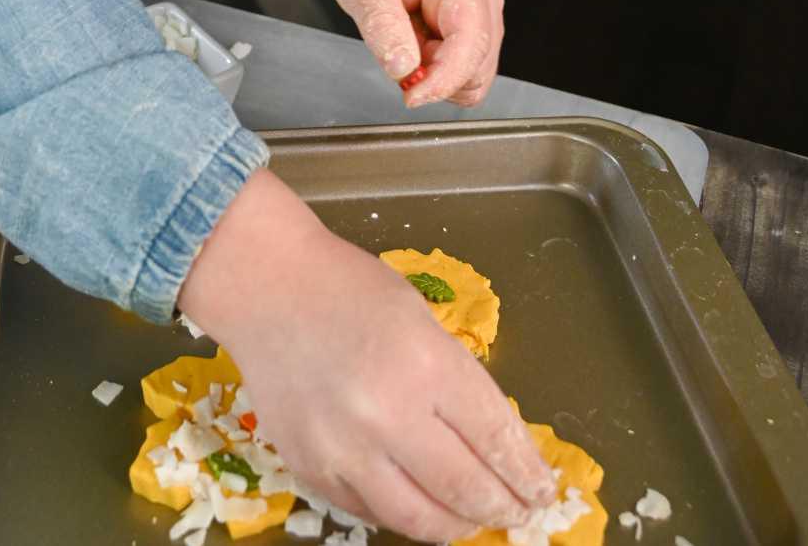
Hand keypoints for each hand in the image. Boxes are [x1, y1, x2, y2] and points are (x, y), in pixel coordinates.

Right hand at [179, 171, 556, 539]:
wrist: (265, 285)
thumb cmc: (348, 287)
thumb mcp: (420, 318)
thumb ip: (454, 379)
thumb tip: (492, 442)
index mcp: (425, 363)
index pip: (494, 437)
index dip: (525, 471)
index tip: (542, 489)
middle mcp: (387, 413)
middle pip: (465, 487)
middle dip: (503, 506)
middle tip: (519, 512)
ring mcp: (344, 449)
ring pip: (419, 519)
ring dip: (457, 525)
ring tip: (473, 519)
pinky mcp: (310, 468)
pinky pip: (370, 513)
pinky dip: (403, 515)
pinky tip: (419, 504)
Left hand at [328, 0, 504, 108]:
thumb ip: (383, 25)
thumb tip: (403, 69)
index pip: (471, 44)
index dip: (444, 79)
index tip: (410, 95)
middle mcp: (482, 0)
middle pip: (477, 69)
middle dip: (435, 78)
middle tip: (396, 54)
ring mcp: (481, 20)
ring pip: (472, 79)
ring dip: (434, 77)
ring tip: (405, 42)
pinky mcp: (471, 37)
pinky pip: (460, 76)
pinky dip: (434, 76)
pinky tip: (415, 48)